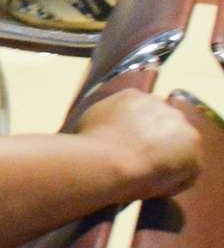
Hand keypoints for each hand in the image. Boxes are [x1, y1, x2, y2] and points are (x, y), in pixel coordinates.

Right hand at [76, 90, 201, 201]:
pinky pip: (186, 168)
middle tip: (140, 160)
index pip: (143, 109)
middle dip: (156, 139)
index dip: (138, 129)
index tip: (129, 144)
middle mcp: (160, 104)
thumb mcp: (90, 120)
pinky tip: (154, 186)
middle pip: (164, 122)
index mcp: (133, 96)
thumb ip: (107, 119)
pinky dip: (174, 179)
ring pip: (178, 144)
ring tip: (147, 176)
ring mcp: (180, 125)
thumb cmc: (90, 142)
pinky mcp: (193, 148)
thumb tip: (107, 127)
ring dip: (167, 157)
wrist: (110, 160)